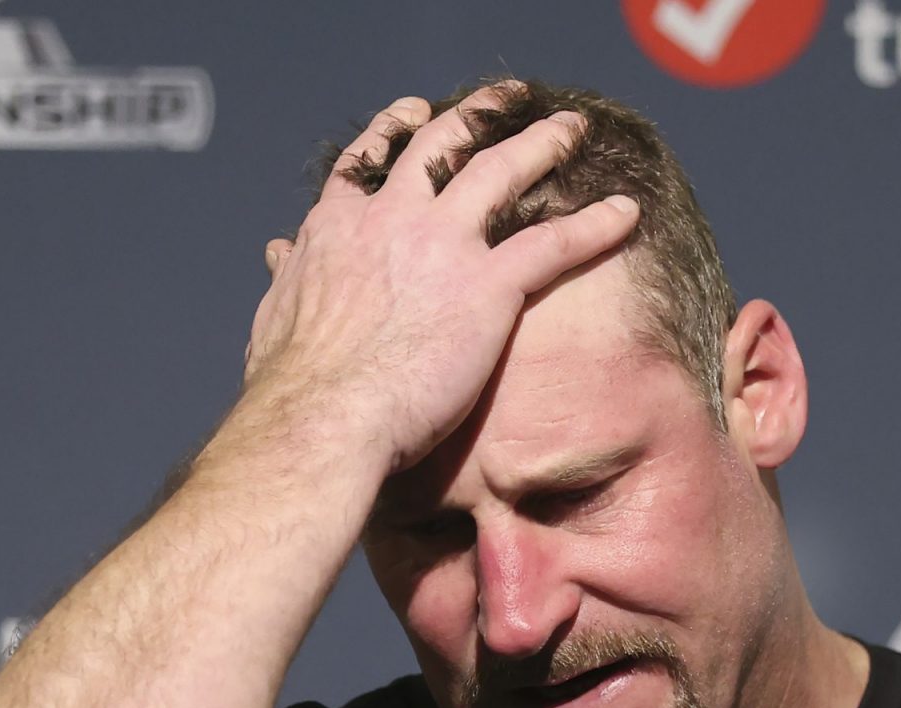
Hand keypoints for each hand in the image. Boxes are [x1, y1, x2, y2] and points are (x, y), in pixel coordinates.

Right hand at [241, 85, 640, 474]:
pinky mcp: (488, 286)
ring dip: (543, 144)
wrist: (324, 414)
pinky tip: (626, 213)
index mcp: (338, 227)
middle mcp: (393, 218)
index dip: (395, 132)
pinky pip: (555, 243)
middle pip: (443, 148)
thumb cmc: (293, 384)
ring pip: (503, 172)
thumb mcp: (274, 316)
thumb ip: (287, 277)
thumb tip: (278, 255)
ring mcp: (444, 245)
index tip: (416, 116)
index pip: (370, 162)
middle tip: (506, 100)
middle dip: (477, 117)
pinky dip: (595, 224)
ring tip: (571, 130)